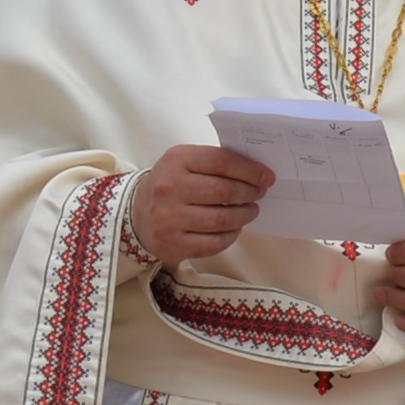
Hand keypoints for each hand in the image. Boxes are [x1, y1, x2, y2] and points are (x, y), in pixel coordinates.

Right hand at [130, 144, 271, 267]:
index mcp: (176, 161)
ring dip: (244, 215)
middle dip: (250, 193)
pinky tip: (233, 228)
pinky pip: (214, 243)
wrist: (137, 214)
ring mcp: (169, 218)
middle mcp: (169, 188)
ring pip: (222, 219)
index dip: (250, 170)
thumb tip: (259, 173)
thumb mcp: (186, 163)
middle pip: (224, 191)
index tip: (267, 177)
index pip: (221, 161)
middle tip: (259, 194)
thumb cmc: (172, 185)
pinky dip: (231, 235)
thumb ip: (217, 162)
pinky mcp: (173, 243)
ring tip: (250, 211)